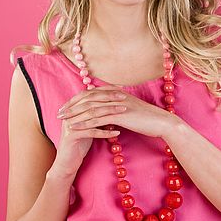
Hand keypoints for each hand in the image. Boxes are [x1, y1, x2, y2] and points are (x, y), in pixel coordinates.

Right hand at [50, 86, 124, 177]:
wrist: (68, 161)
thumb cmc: (81, 142)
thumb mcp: (90, 126)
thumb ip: (98, 115)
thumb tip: (114, 105)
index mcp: (74, 108)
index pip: (91, 94)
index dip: (106, 90)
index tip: (121, 89)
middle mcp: (70, 113)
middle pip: (91, 101)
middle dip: (109, 98)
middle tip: (124, 97)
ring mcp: (70, 124)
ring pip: (92, 115)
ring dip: (110, 112)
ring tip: (124, 111)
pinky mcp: (71, 136)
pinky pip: (91, 132)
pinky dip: (105, 132)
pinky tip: (117, 132)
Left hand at [56, 85, 178, 139]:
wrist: (161, 122)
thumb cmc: (147, 118)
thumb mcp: (129, 110)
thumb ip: (116, 109)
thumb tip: (106, 114)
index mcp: (115, 92)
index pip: (90, 93)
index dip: (76, 99)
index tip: (66, 106)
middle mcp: (114, 95)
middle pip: (86, 98)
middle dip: (71, 106)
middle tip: (59, 113)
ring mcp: (116, 104)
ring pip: (89, 108)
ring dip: (74, 115)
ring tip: (63, 121)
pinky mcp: (119, 114)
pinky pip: (97, 118)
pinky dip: (84, 123)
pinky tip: (75, 128)